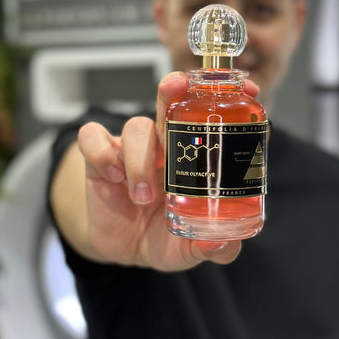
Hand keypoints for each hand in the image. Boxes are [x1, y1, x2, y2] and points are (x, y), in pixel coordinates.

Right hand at [76, 72, 258, 271]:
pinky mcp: (99, 160)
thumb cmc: (164, 238)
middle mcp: (164, 146)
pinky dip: (102, 154)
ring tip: (144, 197)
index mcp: (192, 158)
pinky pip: (93, 138)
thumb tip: (226, 244)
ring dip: (140, 159)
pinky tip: (114, 177)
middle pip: (169, 105)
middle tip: (177, 87)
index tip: (246, 88)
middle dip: (173, 91)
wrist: (124, 251)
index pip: (206, 119)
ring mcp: (130, 149)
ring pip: (136, 128)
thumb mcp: (189, 249)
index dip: (219, 99)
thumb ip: (211, 249)